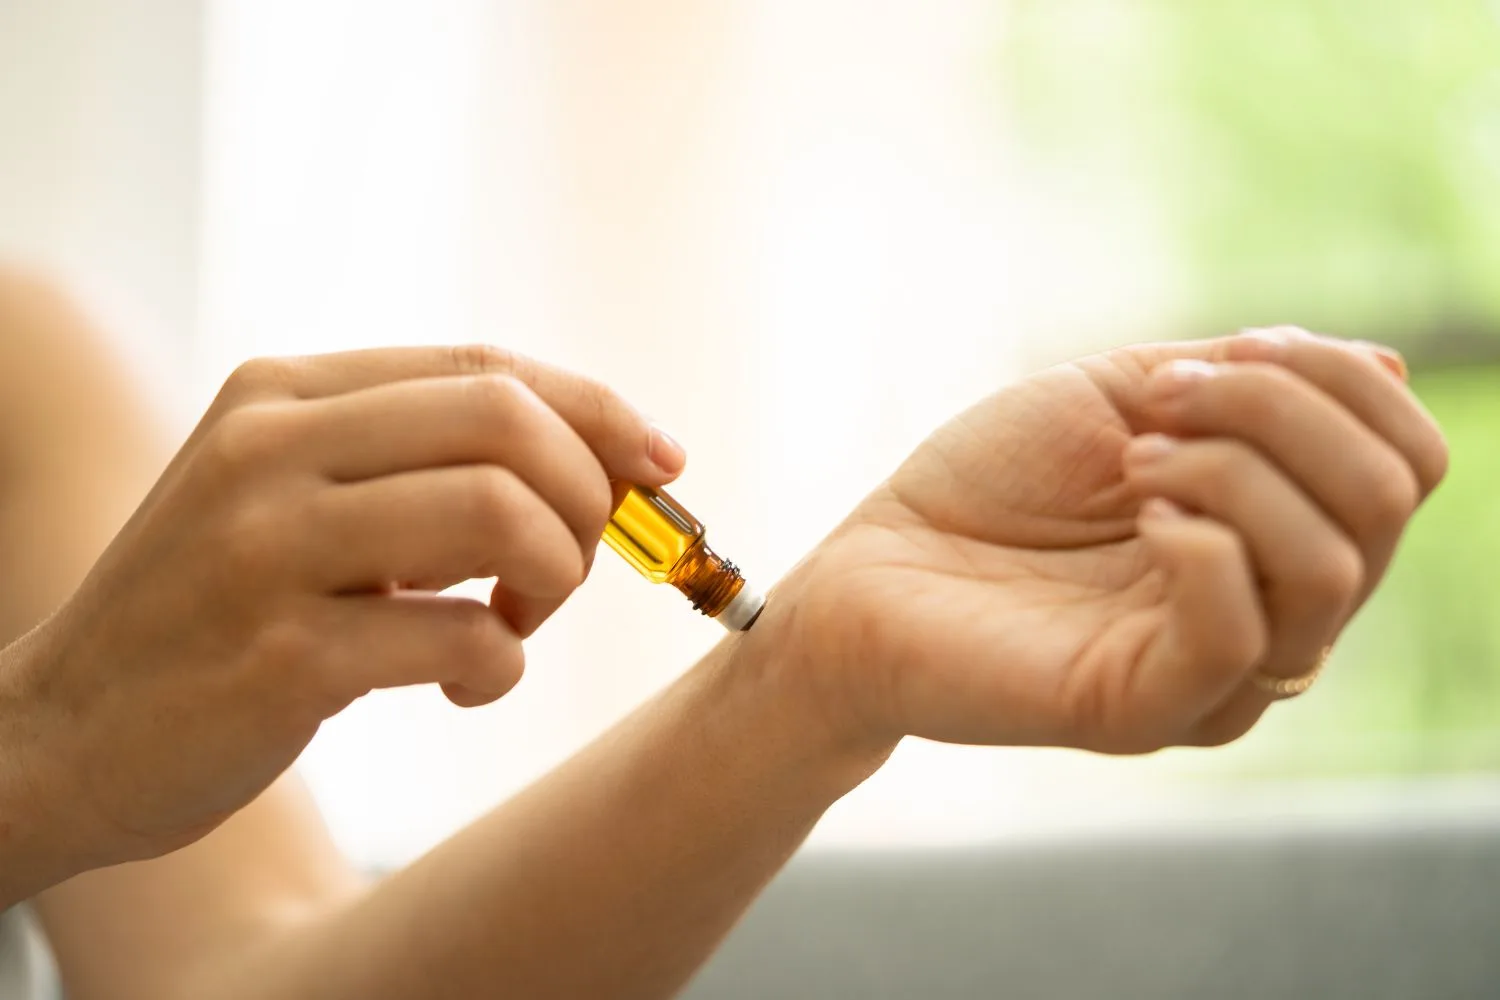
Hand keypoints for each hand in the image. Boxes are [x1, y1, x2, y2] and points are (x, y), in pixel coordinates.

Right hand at [2, 345, 681, 868]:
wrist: (65, 732)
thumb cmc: (220, 614)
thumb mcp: (297, 500)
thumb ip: (421, 463)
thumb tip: (607, 462)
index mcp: (283, 394)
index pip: (485, 369)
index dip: (598, 411)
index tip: (663, 463)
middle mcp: (270, 448)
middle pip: (507, 421)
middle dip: (587, 494)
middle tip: (573, 564)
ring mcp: (269, 548)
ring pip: (499, 513)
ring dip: (552, 576)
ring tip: (516, 622)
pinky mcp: (283, 656)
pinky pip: (465, 638)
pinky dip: (501, 664)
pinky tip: (468, 681)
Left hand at [764, 329, 1447, 754]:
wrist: (872, 565)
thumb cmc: (988, 482)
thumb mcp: (1125, 395)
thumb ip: (1248, 382)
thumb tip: (1392, 367)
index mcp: (1275, 537)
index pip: (1404, 462)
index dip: (1337, 380)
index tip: (1218, 353)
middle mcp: (1270, 614)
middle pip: (1383, 503)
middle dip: (1280, 409)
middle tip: (1154, 402)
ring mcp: (1215, 673)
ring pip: (1328, 566)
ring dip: (1233, 469)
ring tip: (1129, 459)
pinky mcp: (1144, 709)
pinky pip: (1240, 637)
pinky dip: (1204, 545)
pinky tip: (1137, 513)